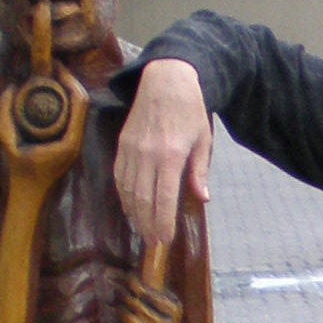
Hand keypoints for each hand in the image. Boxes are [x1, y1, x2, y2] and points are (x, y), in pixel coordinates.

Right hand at [0, 67, 88, 180]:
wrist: (29, 195)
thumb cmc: (18, 170)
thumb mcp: (6, 141)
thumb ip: (5, 115)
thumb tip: (10, 88)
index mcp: (69, 140)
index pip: (79, 102)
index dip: (70, 80)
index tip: (55, 66)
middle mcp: (77, 140)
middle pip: (83, 102)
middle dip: (71, 80)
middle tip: (53, 66)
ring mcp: (76, 141)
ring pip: (80, 108)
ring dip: (70, 89)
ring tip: (53, 75)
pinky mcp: (70, 142)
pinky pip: (74, 116)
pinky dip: (66, 100)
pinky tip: (53, 92)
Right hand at [117, 57, 211, 244]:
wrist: (166, 79)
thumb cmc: (190, 110)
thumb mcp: (203, 139)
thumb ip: (199, 170)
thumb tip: (202, 198)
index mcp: (170, 155)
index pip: (164, 198)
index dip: (163, 222)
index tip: (164, 240)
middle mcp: (147, 155)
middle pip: (142, 199)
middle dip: (147, 224)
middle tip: (153, 243)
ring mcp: (131, 149)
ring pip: (127, 190)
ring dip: (134, 214)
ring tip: (142, 230)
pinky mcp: (122, 144)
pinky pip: (119, 176)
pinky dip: (123, 195)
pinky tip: (130, 207)